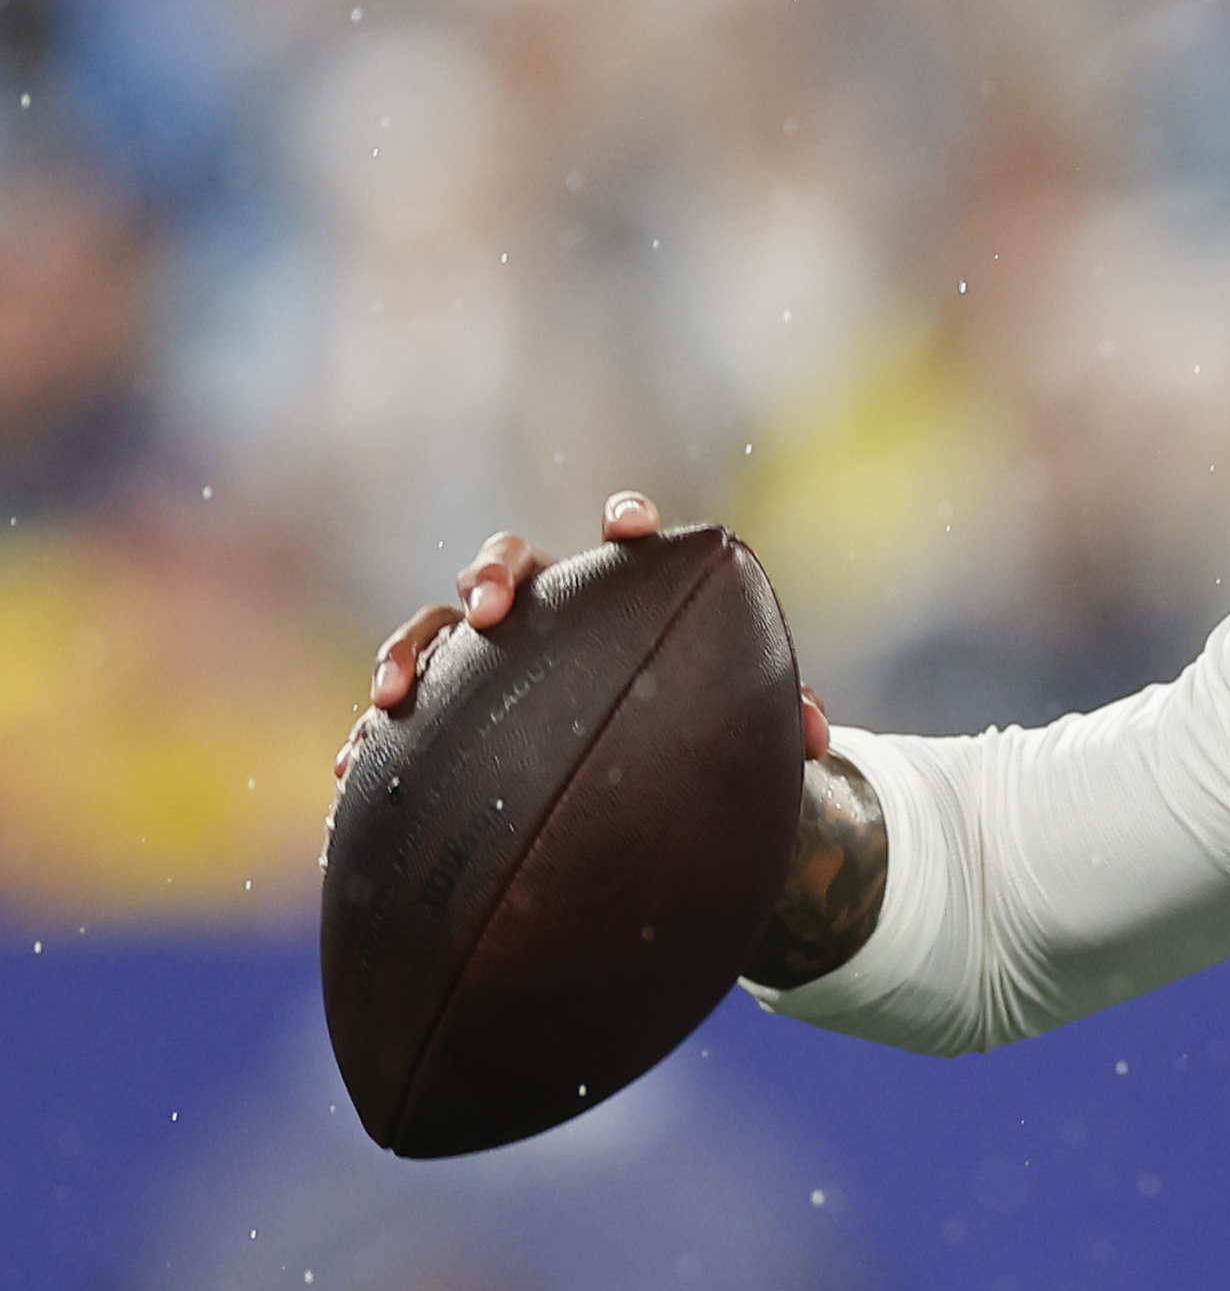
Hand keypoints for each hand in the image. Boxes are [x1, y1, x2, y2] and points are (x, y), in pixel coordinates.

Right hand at [331, 491, 876, 987]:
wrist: (632, 770)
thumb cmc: (689, 725)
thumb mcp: (737, 726)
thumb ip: (775, 718)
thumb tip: (819, 741)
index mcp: (619, 594)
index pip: (623, 539)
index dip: (625, 521)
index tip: (630, 528)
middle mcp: (547, 608)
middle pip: (509, 561)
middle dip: (494, 574)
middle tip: (494, 609)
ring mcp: (486, 654)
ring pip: (435, 628)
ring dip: (411, 651)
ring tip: (394, 696)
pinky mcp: (443, 708)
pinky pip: (400, 711)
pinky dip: (373, 735)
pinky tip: (349, 768)